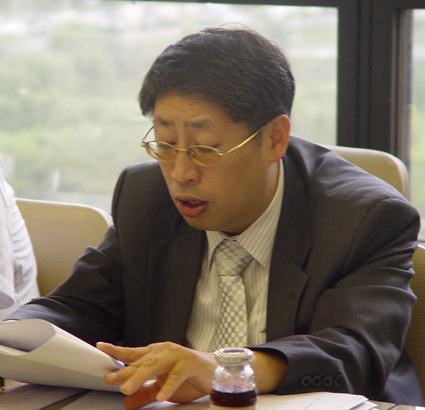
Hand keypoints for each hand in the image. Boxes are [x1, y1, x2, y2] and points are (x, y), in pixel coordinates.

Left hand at [97, 341, 215, 408]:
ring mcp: (176, 355)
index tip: (101, 348)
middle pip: (141, 361)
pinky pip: (176, 375)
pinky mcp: (189, 362)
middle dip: (124, 371)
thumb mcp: (162, 388)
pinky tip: (161, 394)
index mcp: (156, 355)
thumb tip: (127, 402)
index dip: (117, 351)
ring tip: (128, 389)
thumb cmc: (188, 376)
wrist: (214, 373)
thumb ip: (145, 393)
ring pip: (155, 365)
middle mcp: (164, 352)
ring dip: (140, 377)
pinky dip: (168, 385)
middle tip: (110, 379)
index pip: (133, 353)